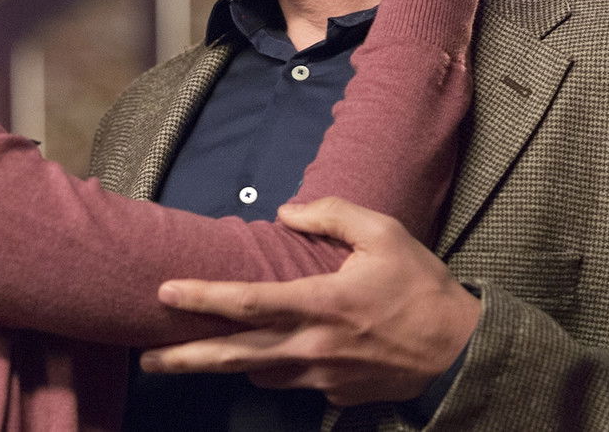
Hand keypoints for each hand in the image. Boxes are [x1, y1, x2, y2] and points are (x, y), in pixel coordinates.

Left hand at [140, 197, 481, 406]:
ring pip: (259, 374)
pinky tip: (261, 361)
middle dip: (187, 358)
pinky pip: (291, 384)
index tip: (166, 292)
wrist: (461, 352)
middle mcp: (314, 348)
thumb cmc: (423, 287)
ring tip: (188, 358)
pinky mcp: (335, 396)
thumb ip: (332, 215)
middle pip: (236, 355)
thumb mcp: (385, 233)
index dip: (204, 297)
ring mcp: (323, 378)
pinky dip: (273, 371)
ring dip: (225, 366)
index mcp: (322, 304)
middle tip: (147, 358)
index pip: (249, 302)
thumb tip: (285, 213)